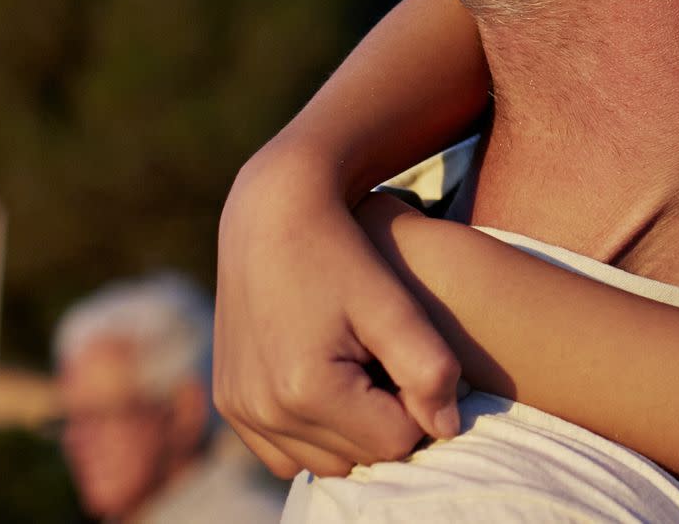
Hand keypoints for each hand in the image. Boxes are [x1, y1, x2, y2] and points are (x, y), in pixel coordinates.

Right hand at [213, 149, 462, 477]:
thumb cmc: (342, 253)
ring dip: (351, 431)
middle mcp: (265, 410)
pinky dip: (315, 432)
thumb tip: (449, 428)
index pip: (394, 442)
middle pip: (357, 457)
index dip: (418, 405)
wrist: (272, 216)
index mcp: (306, 389)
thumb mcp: (393, 304)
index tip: (412, 358)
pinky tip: (335, 383)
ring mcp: (241, 410)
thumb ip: (428, 368)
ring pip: (322, 461)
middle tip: (389, 361)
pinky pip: (284, 452)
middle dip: (385, 420)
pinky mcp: (230, 404)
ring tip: (364, 368)